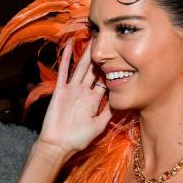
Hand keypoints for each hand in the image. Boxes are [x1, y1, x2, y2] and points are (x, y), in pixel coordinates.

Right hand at [38, 41, 111, 155]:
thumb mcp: (99, 125)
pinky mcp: (60, 90)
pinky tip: (68, 46)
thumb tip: (124, 101)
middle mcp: (83, 92)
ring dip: (86, 54)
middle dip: (100, 57)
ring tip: (91, 38)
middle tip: (106, 40)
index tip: (121, 56)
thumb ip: (109, 112)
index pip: (105, 80)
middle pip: (94, 70)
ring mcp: (71, 89)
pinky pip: (64, 72)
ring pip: (81, 68)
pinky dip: (65, 59)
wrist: (58, 145)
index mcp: (94, 100)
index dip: (112, 69)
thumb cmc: (78, 139)